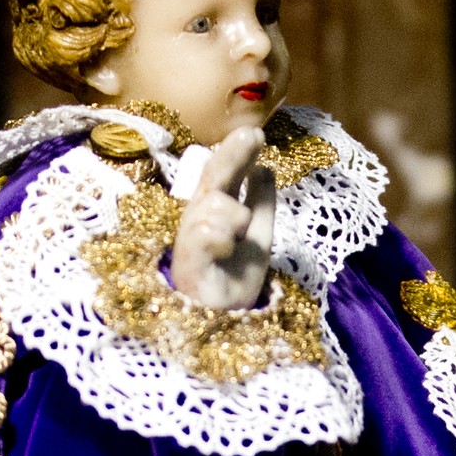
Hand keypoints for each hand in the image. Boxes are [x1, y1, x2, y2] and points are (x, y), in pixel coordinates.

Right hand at [167, 126, 277, 312]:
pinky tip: (226, 241)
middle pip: (211, 180)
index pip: (226, 176)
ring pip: (209, 204)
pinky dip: (216, 234)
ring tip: (238, 230)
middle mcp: (200, 221)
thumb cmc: (235, 279)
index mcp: (215, 211)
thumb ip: (261, 204)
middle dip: (230, 156)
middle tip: (250, 135)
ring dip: (231, 211)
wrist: (225, 323)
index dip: (238, 154)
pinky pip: (200, 237)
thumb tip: (265, 168)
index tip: (256, 133)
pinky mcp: (189, 266)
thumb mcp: (259, 236)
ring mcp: (191, 242)